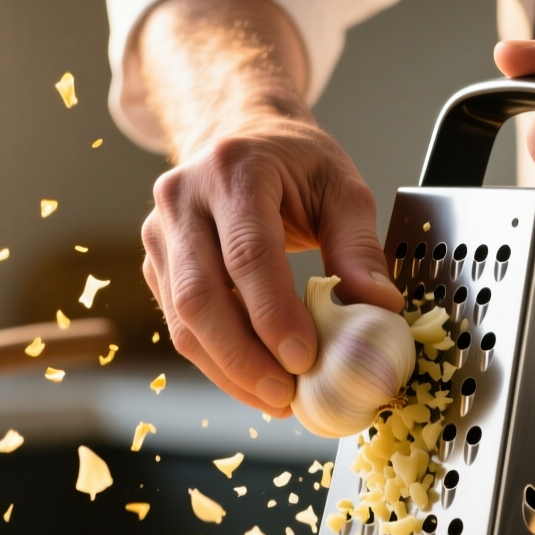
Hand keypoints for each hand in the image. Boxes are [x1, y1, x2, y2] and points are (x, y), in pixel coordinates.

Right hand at [143, 117, 402, 415]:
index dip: (273, 313)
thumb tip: (379, 308)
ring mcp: (160, 233)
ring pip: (182, 318)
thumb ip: (359, 248)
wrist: (239, 136)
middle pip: (200, 294)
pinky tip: (253, 381)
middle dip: (243, 356)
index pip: (247, 254)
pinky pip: (178, 324)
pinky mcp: (155, 263)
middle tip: (286, 393)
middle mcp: (182, 198)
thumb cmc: (294, 162)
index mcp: (233, 169)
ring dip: (227, 369)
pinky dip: (217, 360)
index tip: (303, 358)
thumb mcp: (341, 187)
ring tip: (275, 399)